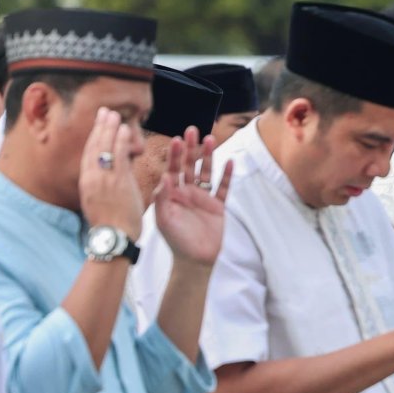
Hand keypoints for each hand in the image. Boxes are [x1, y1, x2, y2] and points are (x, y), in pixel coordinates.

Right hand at [79, 108, 144, 240]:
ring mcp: (104, 179)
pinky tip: (124, 130)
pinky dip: (120, 141)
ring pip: (105, 148)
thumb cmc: (111, 225)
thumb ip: (105, 183)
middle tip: (105, 111)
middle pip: (94, 147)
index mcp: (86, 183)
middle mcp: (92, 178)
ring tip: (115, 115)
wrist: (115, 238)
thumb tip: (114, 169)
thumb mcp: (99, 201)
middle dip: (100, 128)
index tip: (97, 124)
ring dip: (110, 129)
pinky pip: (119, 156)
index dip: (93, 137)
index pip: (89, 154)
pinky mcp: (118, 182)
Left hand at [155, 126, 232, 265]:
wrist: (195, 261)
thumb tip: (166, 176)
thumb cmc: (176, 241)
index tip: (177, 139)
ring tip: (210, 139)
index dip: (175, 155)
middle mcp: (187, 192)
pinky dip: (227, 176)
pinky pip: (223, 188)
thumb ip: (163, 197)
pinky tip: (230, 162)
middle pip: (190, 166)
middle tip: (193, 130)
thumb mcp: (164, 219)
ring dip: (209, 156)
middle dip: (191, 149)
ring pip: (206, 172)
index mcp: (172, 194)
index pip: (173, 169)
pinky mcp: (218, 207)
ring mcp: (203, 198)